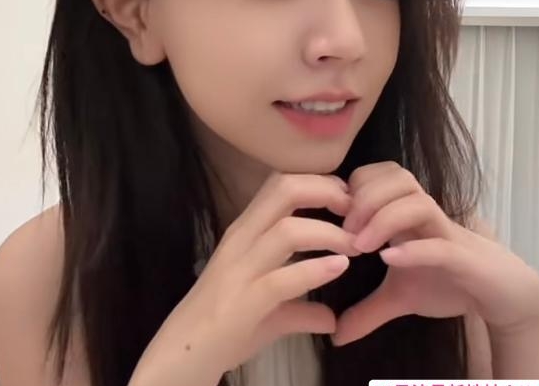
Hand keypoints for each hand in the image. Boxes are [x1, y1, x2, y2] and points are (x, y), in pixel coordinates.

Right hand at [131, 173, 360, 384]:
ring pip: (287, 230)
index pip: (280, 185)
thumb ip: (301, 308)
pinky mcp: (244, 301)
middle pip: (284, 191)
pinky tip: (339, 268)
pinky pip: (281, 279)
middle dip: (326, 192)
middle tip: (355, 210)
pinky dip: (315, 270)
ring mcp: (240, 270)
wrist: (183, 355)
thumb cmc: (224, 326)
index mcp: (245, 232)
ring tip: (355, 246)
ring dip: (329, 233)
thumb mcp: (269, 310)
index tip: (347, 199)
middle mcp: (241, 241)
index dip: (318, 183)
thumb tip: (332, 319)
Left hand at [331, 162, 538, 345]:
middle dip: (365, 198)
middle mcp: (427, 216)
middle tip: (344, 231)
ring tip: (362, 246)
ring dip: (384, 218)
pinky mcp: (466, 259)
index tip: (334, 214)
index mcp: (409, 214)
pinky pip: (440, 245)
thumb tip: (335, 335)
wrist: (502, 297)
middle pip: (398, 178)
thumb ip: (367, 311)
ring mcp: (447, 234)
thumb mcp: (400, 298)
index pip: (381, 175)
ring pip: (418, 203)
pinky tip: (390, 259)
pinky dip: (414, 249)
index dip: (355, 185)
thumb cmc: (450, 283)